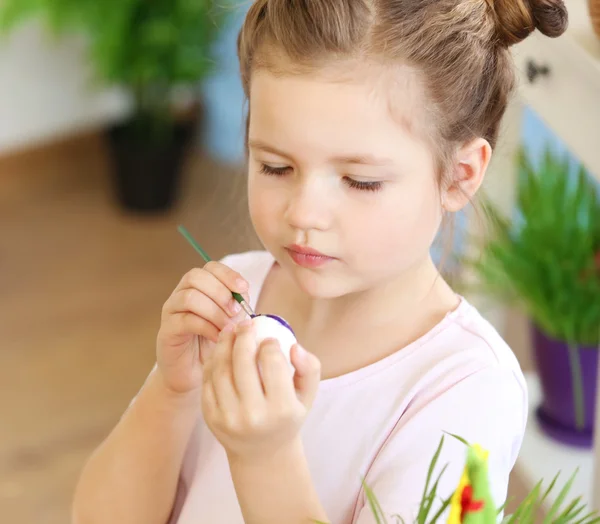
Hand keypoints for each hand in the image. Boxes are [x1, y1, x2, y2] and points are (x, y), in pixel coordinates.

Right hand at [156, 262, 249, 394]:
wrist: (194, 373)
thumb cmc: (214, 344)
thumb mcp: (231, 322)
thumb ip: (238, 307)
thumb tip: (245, 299)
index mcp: (200, 286)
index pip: (211, 267)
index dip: (228, 275)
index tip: (244, 289)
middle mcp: (182, 293)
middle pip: (196, 277)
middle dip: (221, 292)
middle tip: (236, 312)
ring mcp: (172, 310)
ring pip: (190, 297)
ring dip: (214, 311)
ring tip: (228, 328)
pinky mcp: (167, 329)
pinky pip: (185, 320)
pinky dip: (206, 327)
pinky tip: (217, 337)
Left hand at [201, 320, 320, 461]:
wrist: (262, 455)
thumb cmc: (287, 418)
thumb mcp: (307, 396)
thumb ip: (310, 368)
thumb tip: (294, 347)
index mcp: (281, 409)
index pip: (272, 362)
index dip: (269, 343)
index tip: (269, 339)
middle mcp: (253, 415)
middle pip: (242, 362)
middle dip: (243, 336)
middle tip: (246, 324)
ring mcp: (228, 418)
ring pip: (221, 369)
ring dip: (223, 344)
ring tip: (230, 331)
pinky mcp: (210, 418)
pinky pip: (208, 381)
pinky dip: (213, 361)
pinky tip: (220, 351)